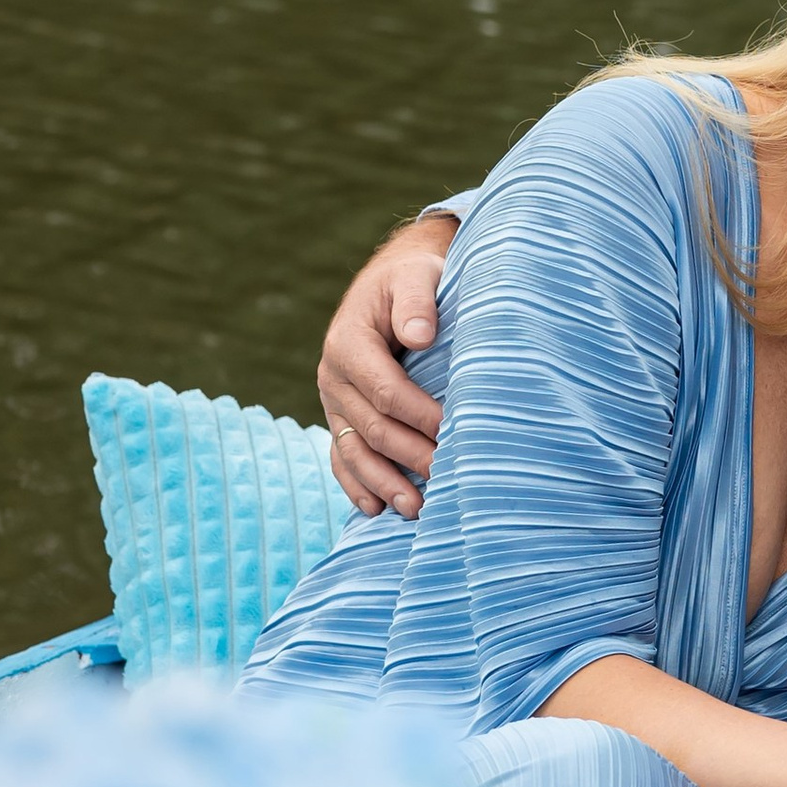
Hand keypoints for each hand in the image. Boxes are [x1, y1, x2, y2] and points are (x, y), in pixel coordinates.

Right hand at [318, 214, 457, 514]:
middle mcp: (333, 375)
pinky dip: (356, 483)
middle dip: (410, 456)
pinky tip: (375, 508)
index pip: (385, 390)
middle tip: (447, 478)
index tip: (453, 432)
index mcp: (349, 342)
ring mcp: (332, 400)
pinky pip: (340, 455)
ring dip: (383, 482)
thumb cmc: (412, 278)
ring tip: (415, 509)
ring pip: (353, 449)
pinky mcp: (338, 415)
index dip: (419, 415)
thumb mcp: (415, 276)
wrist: (393, 279)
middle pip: (372, 427)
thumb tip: (419, 335)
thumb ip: (417, 302)